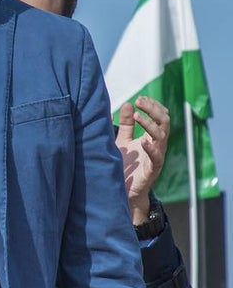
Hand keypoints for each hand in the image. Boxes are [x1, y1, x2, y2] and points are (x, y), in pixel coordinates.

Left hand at [117, 96, 169, 224]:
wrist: (122, 190)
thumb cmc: (124, 164)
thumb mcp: (122, 140)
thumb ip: (126, 124)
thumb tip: (128, 104)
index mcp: (151, 137)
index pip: (160, 116)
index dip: (153, 106)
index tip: (140, 98)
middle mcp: (156, 145)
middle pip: (164, 122)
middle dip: (153, 109)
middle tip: (140, 100)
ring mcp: (156, 157)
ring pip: (161, 137)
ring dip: (150, 124)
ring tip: (137, 116)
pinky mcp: (152, 170)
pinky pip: (156, 158)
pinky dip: (151, 149)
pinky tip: (143, 141)